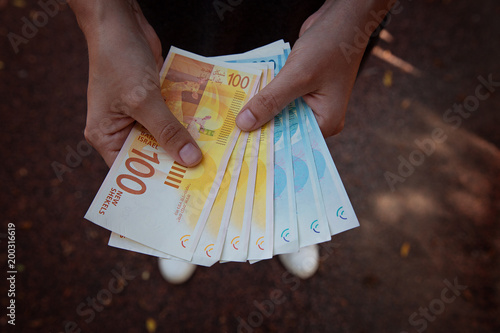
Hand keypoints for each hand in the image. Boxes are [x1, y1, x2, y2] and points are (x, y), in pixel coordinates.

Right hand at [69, 0, 201, 166]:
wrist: (119, 22)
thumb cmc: (119, 60)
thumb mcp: (143, 100)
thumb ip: (168, 131)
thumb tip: (190, 159)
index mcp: (106, 136)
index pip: (131, 170)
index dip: (155, 182)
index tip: (181, 193)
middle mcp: (120, 130)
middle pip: (151, 155)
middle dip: (175, 162)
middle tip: (204, 179)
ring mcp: (138, 115)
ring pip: (165, 136)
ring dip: (184, 142)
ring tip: (212, 160)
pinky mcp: (152, 101)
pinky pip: (171, 118)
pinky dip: (186, 122)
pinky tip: (208, 133)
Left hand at [236, 0, 392, 136]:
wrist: (343, 17)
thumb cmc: (329, 46)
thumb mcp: (297, 76)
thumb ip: (270, 101)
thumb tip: (244, 123)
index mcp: (326, 122)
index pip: (292, 142)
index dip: (266, 144)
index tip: (240, 148)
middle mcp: (319, 116)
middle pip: (283, 129)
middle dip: (260, 129)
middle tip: (230, 135)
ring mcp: (309, 103)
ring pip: (278, 113)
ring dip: (259, 112)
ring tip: (230, 121)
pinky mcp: (300, 89)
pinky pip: (278, 98)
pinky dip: (264, 97)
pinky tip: (243, 100)